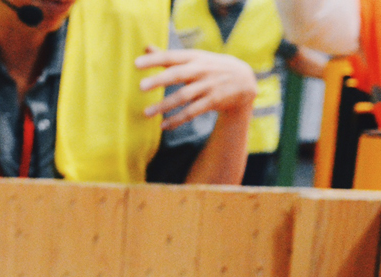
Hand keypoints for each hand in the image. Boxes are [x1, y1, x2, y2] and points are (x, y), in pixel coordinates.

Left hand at [136, 46, 256, 130]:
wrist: (244, 80)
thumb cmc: (210, 68)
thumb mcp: (194, 58)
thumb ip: (169, 56)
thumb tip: (146, 48)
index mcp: (194, 57)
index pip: (172, 56)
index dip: (154, 59)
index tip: (136, 64)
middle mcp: (201, 70)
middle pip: (178, 74)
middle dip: (159, 80)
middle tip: (140, 86)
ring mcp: (208, 85)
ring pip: (184, 96)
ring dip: (165, 105)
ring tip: (147, 113)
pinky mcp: (213, 101)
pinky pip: (192, 112)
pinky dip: (177, 120)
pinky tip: (163, 126)